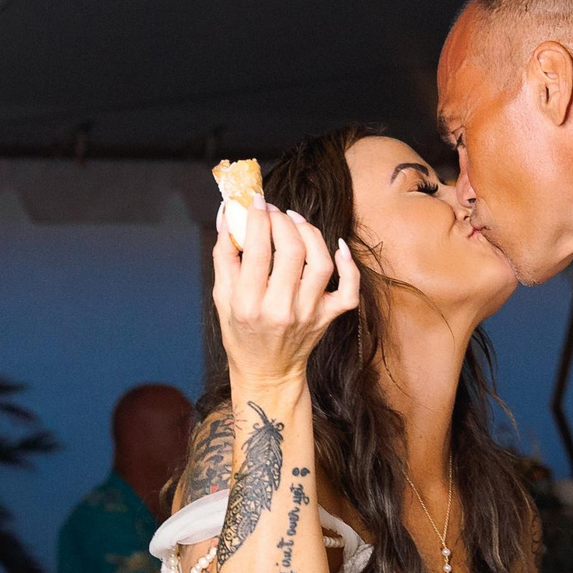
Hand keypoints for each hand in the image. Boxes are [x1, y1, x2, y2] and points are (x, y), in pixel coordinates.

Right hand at [212, 202, 360, 389]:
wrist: (268, 371)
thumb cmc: (242, 332)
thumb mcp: (222, 296)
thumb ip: (224, 254)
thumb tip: (226, 212)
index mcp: (250, 305)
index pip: (258, 251)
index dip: (258, 219)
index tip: (256, 202)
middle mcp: (281, 310)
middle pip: (292, 251)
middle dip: (282, 221)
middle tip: (273, 211)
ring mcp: (309, 314)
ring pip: (321, 262)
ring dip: (310, 232)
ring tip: (295, 220)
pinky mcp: (329, 317)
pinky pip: (349, 290)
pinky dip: (349, 265)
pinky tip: (338, 246)